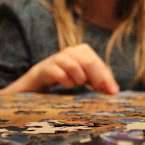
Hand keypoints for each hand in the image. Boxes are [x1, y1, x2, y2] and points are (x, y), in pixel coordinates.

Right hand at [0, 44, 118, 93]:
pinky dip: (64, 79)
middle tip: (102, 91)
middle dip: (97, 76)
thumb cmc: (60, 84)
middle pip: (86, 59)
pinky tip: (67, 86)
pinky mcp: (41, 70)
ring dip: (79, 76)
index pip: (95, 61)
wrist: (31, 88)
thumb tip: (114, 91)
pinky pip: (56, 71)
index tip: (112, 92)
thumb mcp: (80, 82)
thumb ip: (96, 84)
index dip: (105, 75)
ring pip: (72, 62)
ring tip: (78, 85)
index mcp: (79, 53)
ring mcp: (53, 60)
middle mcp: (67, 53)